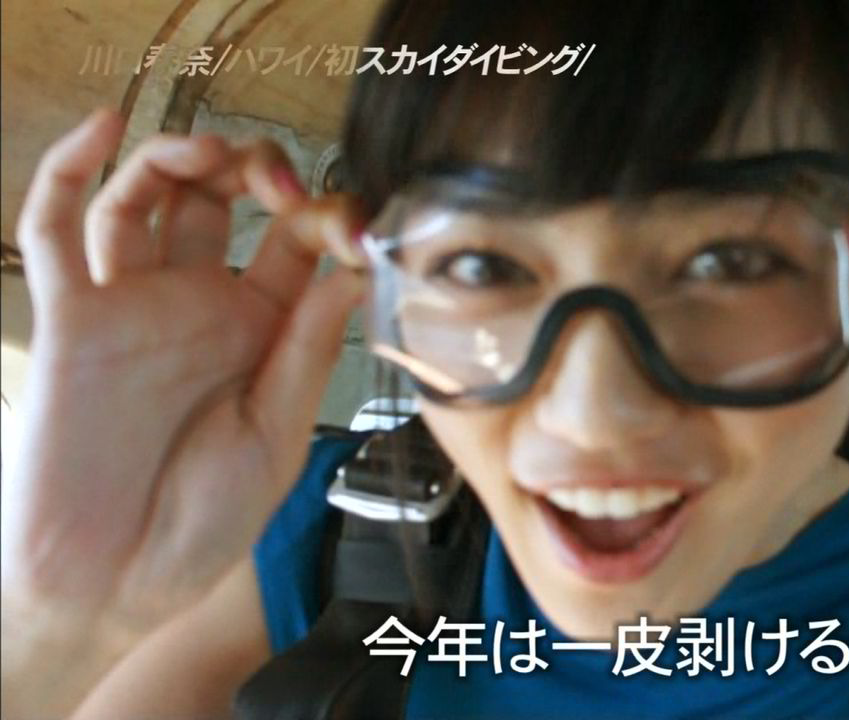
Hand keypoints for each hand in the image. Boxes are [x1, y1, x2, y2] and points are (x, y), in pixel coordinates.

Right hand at [1, 110, 366, 640]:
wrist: (116, 582)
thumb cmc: (201, 523)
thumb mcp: (277, 437)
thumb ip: (308, 349)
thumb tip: (354, 269)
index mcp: (260, 334)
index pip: (298, 245)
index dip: (328, 220)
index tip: (356, 225)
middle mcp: (197, 307)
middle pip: (223, 203)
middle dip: (257, 171)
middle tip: (280, 184)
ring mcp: (132, 306)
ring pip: (144, 199)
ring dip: (179, 157)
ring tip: (211, 152)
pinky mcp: (69, 317)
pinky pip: (55, 229)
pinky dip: (70, 170)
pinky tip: (107, 126)